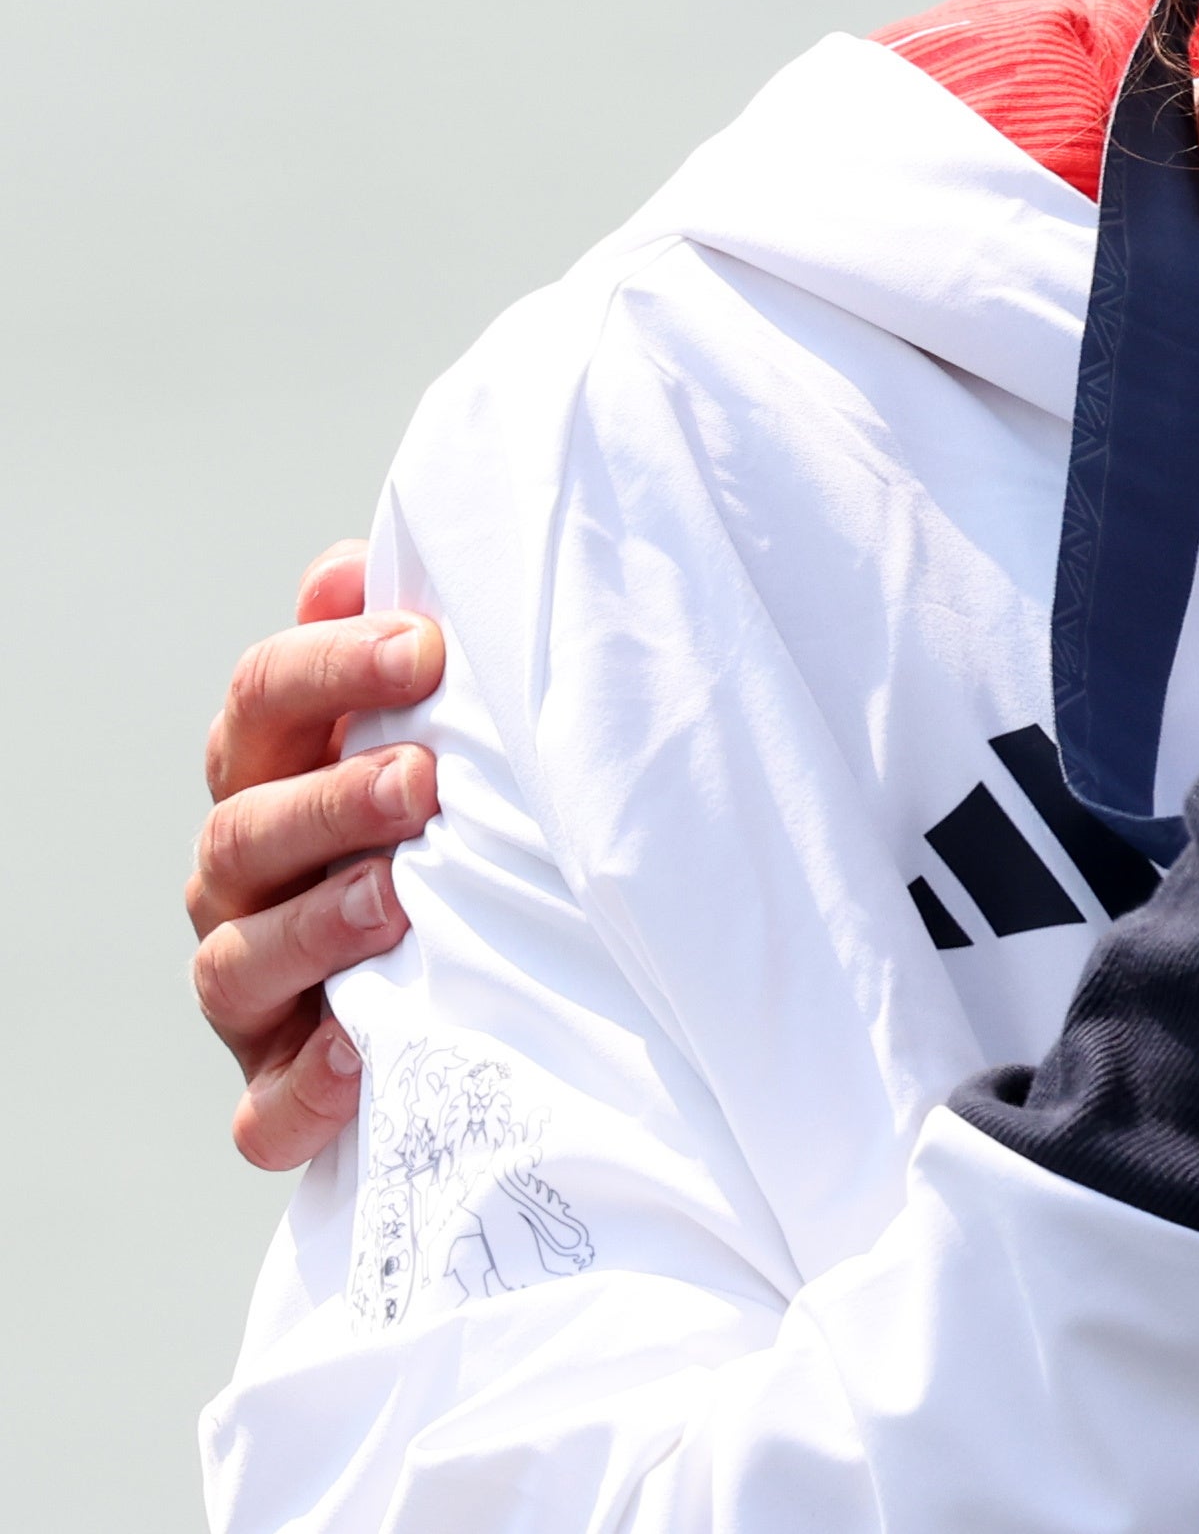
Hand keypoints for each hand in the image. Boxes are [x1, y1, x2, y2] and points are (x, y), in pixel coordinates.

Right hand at [190, 543, 446, 1169]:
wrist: (488, 981)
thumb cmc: (456, 819)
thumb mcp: (438, 729)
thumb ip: (396, 651)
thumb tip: (357, 562)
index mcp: (273, 776)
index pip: (262, 702)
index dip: (329, 666)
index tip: (426, 644)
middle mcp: (243, 883)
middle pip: (244, 831)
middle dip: (329, 802)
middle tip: (423, 780)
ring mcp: (254, 993)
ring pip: (237, 964)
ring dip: (315, 928)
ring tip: (395, 899)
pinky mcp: (279, 1092)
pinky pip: (264, 1109)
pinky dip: (299, 1090)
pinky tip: (354, 1054)